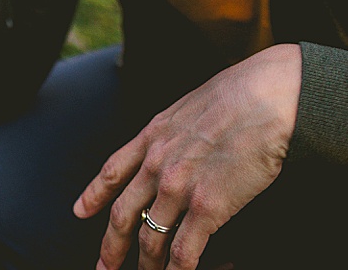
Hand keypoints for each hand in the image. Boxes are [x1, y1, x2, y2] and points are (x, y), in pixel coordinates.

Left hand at [74, 44, 302, 269]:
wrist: (267, 97)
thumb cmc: (239, 94)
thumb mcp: (189, 106)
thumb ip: (175, 130)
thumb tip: (177, 141)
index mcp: (153, 136)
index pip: (113, 171)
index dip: (94, 194)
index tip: (80, 211)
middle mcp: (158, 163)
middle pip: (123, 213)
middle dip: (111, 245)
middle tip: (104, 265)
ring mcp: (179, 187)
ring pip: (151, 237)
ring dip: (146, 264)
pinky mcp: (208, 206)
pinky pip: (184, 250)